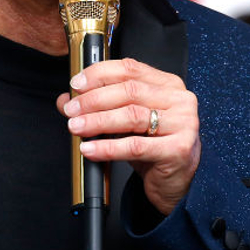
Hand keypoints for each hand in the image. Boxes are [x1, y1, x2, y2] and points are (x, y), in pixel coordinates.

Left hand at [56, 58, 200, 215]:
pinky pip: (135, 146)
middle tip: (72, 110)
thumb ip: (100, 106)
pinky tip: (90, 149)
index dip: (99, 74)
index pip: (130, 69)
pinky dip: (108, 147)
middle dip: (93, 100)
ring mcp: (183, 123)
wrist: (176, 180)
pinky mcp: (178, 149)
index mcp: (168, 84)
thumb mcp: (127, 122)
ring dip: (97, 121)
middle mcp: (179, 100)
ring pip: (131, 116)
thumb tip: (66, 100)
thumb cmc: (154, 146)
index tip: (77, 85)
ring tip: (76, 127)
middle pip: (129, 91)